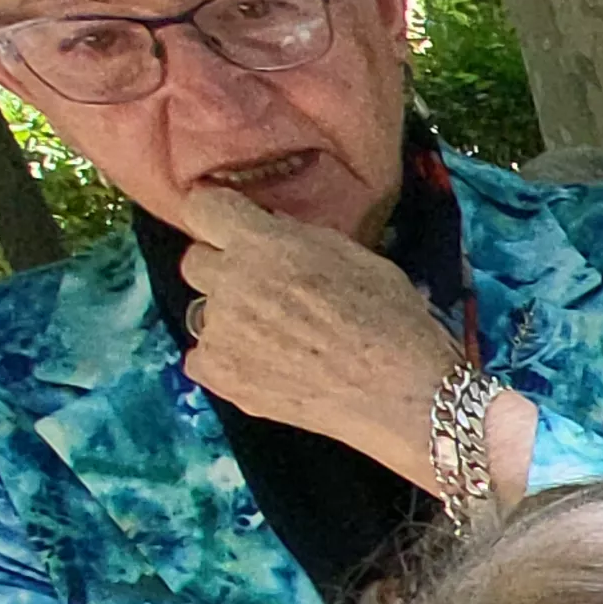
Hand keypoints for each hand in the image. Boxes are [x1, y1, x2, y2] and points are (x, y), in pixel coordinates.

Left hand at [172, 187, 462, 486]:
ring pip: (203, 311)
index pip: (201, 206)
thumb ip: (302, 238)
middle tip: (267, 292)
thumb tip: (271, 227)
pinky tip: (267, 369)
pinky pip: (201, 357)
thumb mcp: (360, 258)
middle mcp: (231, 281)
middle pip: (196, 261)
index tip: (234, 229)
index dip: (219, 216)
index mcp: (264, 243)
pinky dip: (227, 361)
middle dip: (226, 270)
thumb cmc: (396, 324)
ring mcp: (219, 331)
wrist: (406, 396)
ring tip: (276, 339)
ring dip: (230, 318)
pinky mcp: (217, 374)